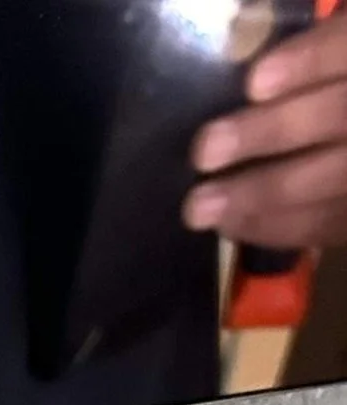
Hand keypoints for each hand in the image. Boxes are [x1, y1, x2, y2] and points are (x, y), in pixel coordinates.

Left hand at [190, 15, 346, 249]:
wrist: (342, 135)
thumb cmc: (328, 82)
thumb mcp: (331, 49)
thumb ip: (305, 51)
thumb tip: (243, 60)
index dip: (309, 62)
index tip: (254, 81)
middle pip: (338, 117)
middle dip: (269, 134)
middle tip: (205, 151)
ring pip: (331, 181)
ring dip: (260, 196)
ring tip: (199, 207)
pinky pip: (324, 225)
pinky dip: (274, 227)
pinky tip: (229, 224)